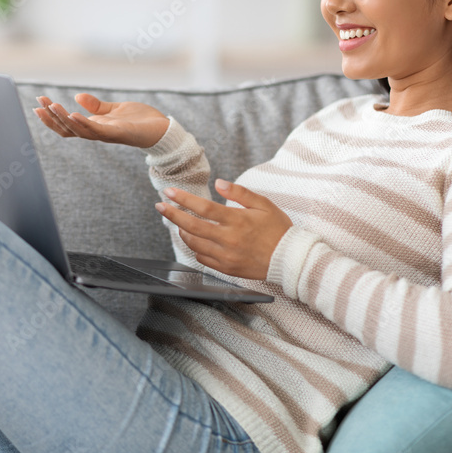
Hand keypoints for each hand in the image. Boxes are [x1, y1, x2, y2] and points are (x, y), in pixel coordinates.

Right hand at [33, 93, 169, 148]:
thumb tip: (77, 97)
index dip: (51, 117)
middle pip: (67, 129)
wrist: (162, 130)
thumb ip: (97, 106)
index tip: (38, 103)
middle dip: (51, 117)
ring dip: (63, 119)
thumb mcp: (115, 110)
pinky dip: (83, 123)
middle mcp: (97, 133)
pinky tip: (73, 113)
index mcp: (94, 127)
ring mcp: (106, 135)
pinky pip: (96, 130)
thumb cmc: (141, 121)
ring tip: (52, 106)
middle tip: (38, 103)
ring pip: (78, 130)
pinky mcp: (118, 133)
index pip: (66, 125)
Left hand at [155, 179, 292, 280]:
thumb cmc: (278, 229)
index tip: (169, 192)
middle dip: (172, 214)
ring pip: (194, 244)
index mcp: (237, 220)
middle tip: (160, 206)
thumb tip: (219, 183)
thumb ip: (239, 192)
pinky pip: (202, 258)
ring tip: (178, 222)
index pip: (203, 208)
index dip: (183, 199)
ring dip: (182, 231)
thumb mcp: (263, 204)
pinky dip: (195, 248)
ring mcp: (226, 256)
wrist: (290, 259)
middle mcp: (228, 239)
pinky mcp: (227, 269)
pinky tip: (194, 240)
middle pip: (191, 226)